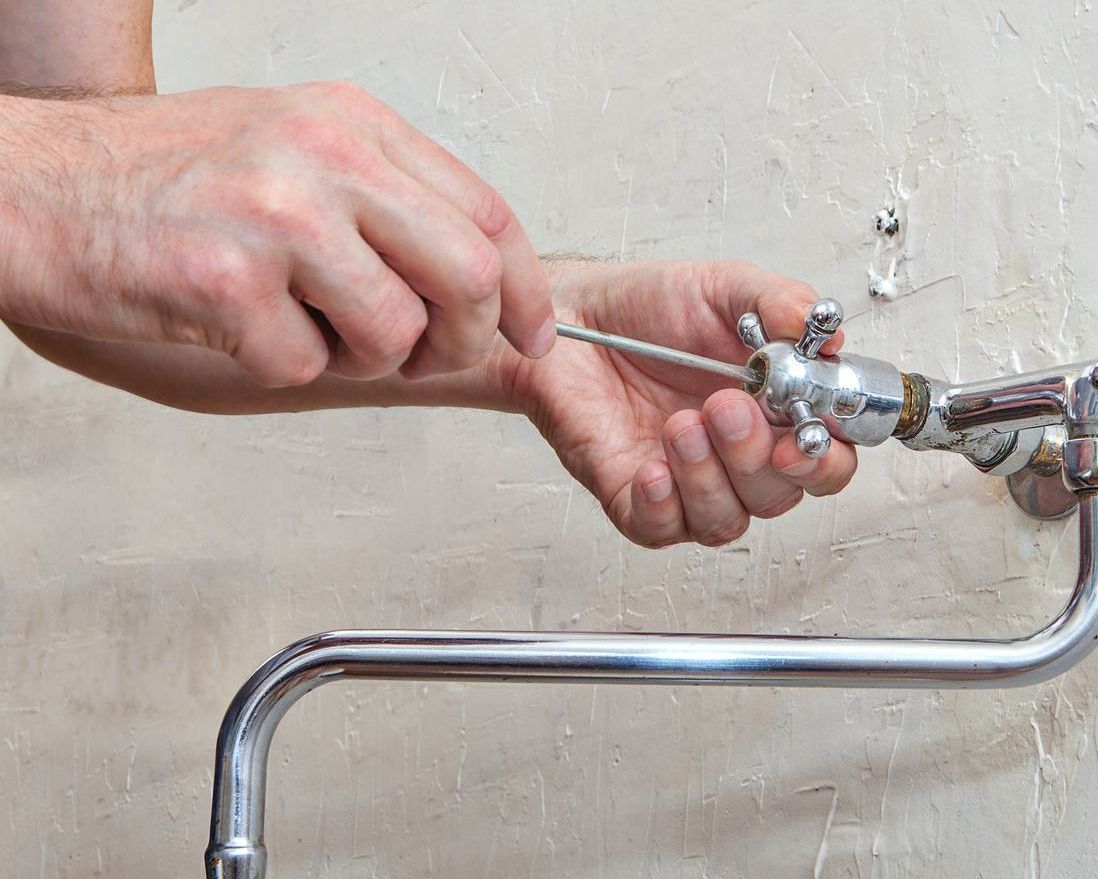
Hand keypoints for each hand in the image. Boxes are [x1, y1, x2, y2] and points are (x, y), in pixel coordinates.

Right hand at [0, 81, 552, 385]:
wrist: (23, 187)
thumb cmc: (157, 177)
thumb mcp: (290, 149)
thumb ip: (384, 201)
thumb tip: (479, 277)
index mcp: (352, 122)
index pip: (489, 212)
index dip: (525, 288)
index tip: (530, 332)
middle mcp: (324, 155)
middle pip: (469, 274)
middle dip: (462, 337)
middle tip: (422, 354)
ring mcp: (276, 215)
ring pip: (396, 331)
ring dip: (362, 358)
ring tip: (303, 327)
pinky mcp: (225, 280)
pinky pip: (304, 366)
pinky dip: (278, 367)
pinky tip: (234, 327)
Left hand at [507, 260, 858, 547]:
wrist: (573, 317)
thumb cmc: (649, 308)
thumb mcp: (725, 288)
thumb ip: (780, 304)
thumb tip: (831, 336)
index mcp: (777, 410)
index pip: (830, 457)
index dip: (827, 457)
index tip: (805, 433)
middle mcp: (740, 455)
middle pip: (782, 494)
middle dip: (758, 459)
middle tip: (726, 407)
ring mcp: (691, 483)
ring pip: (728, 519)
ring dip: (709, 476)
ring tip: (680, 423)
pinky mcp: (638, 501)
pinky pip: (663, 529)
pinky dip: (662, 506)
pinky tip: (652, 468)